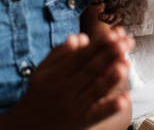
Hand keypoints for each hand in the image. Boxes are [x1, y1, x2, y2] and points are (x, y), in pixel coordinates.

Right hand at [8, 27, 134, 129]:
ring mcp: (74, 107)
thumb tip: (80, 36)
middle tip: (126, 42)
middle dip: (110, 55)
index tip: (113, 34)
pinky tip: (125, 98)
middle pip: (91, 70)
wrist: (27, 126)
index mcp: (56, 75)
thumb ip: (61, 53)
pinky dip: (111, 107)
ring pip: (96, 91)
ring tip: (126, 64)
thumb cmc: (39, 93)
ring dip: (111, 78)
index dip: (98, 45)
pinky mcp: (82, 123)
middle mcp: (65, 90)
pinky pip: (98, 114)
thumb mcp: (43, 71)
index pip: (81, 56)